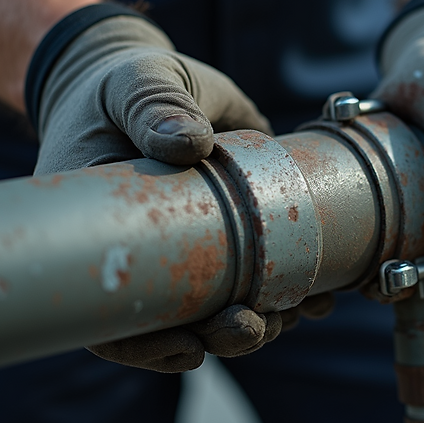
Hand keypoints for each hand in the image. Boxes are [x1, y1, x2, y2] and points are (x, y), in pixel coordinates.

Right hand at [32, 8, 320, 370]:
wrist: (149, 76)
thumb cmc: (124, 84)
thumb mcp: (134, 85)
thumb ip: (155, 105)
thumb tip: (190, 142)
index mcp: (103, 235)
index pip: (111, 313)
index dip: (145, 346)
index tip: (190, 348)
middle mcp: (149, 250)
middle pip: (177, 321)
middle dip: (221, 335)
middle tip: (255, 326)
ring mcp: (195, 243)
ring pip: (223, 305)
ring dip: (260, 322)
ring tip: (292, 315)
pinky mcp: (237, 226)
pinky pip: (261, 272)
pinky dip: (292, 289)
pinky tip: (319, 296)